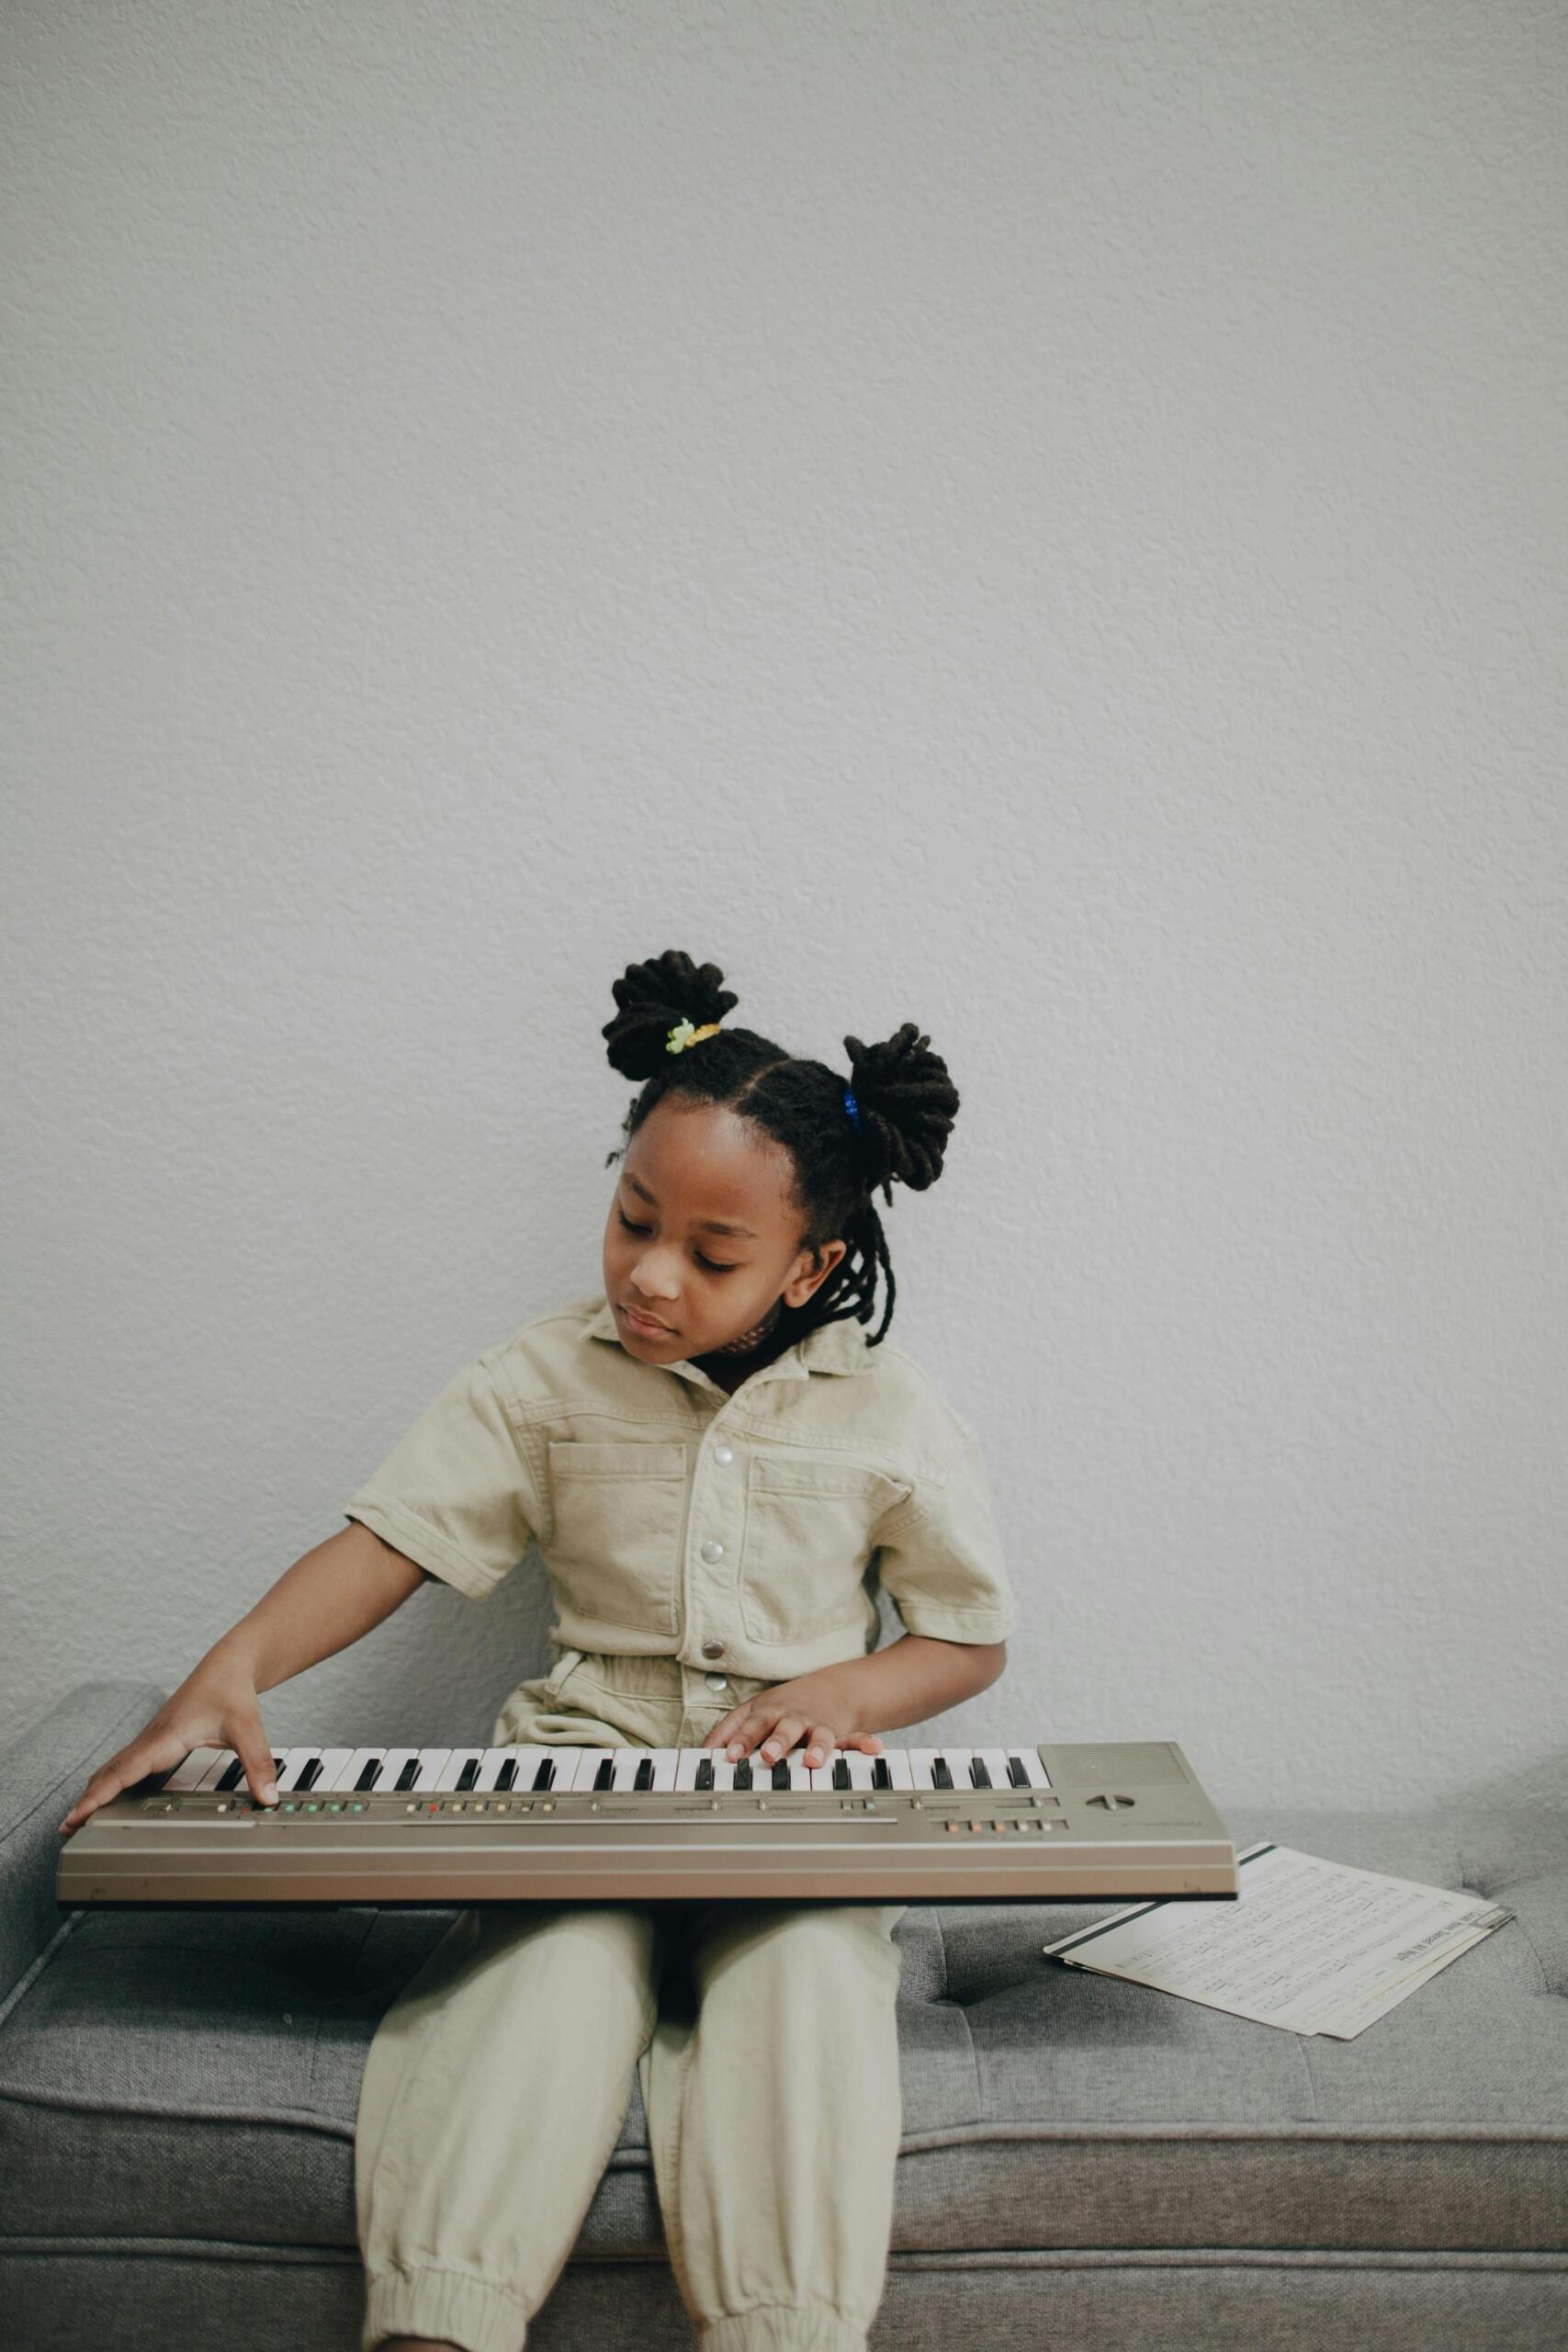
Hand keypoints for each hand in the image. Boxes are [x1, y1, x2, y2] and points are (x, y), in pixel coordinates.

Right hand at [57, 1646, 279, 1835]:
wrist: (228, 1664)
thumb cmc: (232, 1690)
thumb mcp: (248, 1728)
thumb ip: (257, 1763)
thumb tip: (268, 1796)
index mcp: (165, 1736)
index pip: (126, 1770)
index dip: (101, 1794)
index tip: (78, 1813)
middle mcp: (152, 1738)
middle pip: (111, 1771)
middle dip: (88, 1799)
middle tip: (66, 1827)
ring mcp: (152, 1739)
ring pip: (116, 1767)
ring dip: (97, 1790)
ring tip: (78, 1817)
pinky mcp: (158, 1740)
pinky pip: (127, 1763)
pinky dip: (110, 1780)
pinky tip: (107, 1794)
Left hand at [704, 1669, 883, 1771]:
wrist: (830, 1690)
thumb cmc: (784, 1707)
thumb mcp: (753, 1711)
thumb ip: (729, 1731)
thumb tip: (702, 1752)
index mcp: (768, 1712)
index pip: (749, 1724)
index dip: (739, 1740)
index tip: (727, 1756)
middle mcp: (792, 1718)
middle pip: (783, 1728)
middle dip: (776, 1742)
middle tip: (768, 1755)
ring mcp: (817, 1725)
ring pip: (819, 1736)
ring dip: (817, 1748)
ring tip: (814, 1761)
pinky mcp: (839, 1733)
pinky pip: (856, 1738)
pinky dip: (865, 1743)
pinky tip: (874, 1748)